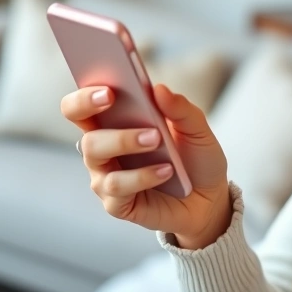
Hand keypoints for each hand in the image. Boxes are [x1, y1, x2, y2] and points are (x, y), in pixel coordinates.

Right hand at [61, 84, 231, 248]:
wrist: (209, 198)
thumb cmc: (195, 158)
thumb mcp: (196, 129)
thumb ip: (179, 108)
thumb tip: (158, 89)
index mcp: (114, 125)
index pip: (81, 108)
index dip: (85, 96)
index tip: (106, 88)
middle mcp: (104, 150)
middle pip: (84, 132)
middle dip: (95, 113)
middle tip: (114, 99)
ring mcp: (107, 178)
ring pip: (95, 156)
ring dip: (125, 141)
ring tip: (155, 139)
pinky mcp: (117, 204)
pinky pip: (118, 188)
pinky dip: (142, 176)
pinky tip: (165, 171)